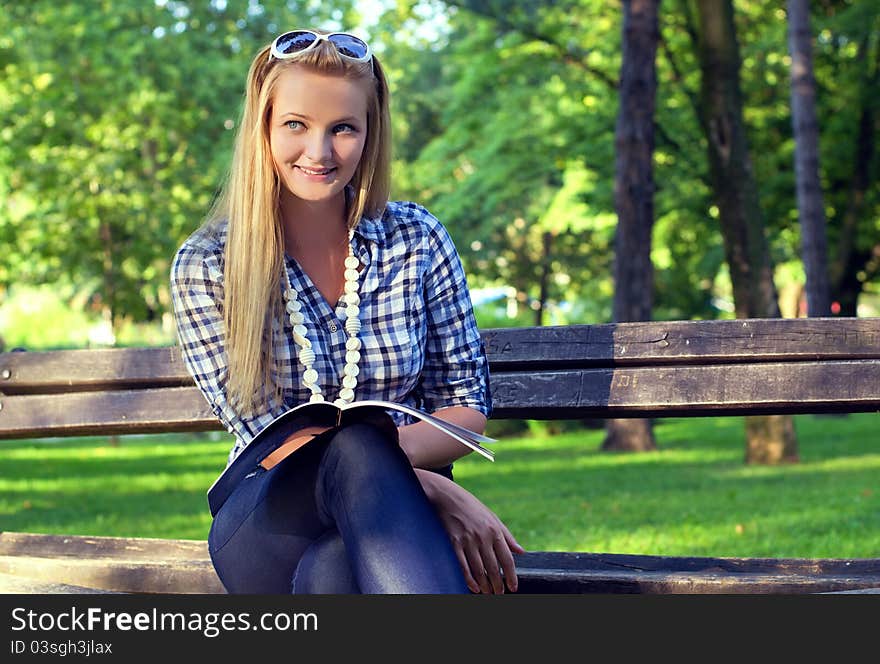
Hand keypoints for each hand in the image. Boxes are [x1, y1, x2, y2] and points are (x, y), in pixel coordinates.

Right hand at [416, 469, 525, 593]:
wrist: (448, 497)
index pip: (506, 559)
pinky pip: (463, 565)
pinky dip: (469, 579)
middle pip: (493, 568)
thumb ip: (507, 536)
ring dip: (485, 585)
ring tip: (488, 593)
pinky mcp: (454, 543)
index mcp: (494, 531)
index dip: (511, 576)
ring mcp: (467, 541)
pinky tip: (474, 588)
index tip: (513, 587)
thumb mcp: (493, 517)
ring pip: (479, 570)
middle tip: (500, 594)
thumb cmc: (472, 508)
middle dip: (498, 585)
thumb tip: (521, 551)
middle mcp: (483, 537)